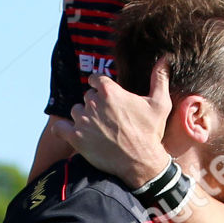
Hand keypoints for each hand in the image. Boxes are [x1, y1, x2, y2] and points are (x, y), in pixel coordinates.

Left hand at [49, 63, 173, 187]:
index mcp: (109, 90)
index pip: (96, 79)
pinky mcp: (75, 138)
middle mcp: (93, 103)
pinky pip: (59, 128)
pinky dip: (62, 130)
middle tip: (107, 117)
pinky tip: (70, 133)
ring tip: (96, 128)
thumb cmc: (150, 132)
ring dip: (83, 117)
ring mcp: (83, 120)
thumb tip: (164, 60)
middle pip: (87, 96)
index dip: (101, 86)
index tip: (106, 95)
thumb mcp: (160, 103)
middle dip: (95, 104)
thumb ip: (159, 79)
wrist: (141, 162)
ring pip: (76, 111)